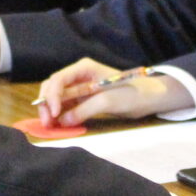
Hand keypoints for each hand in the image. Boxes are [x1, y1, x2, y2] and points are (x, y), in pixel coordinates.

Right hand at [35, 58, 191, 125]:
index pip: (58, 79)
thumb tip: (63, 121)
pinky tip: (60, 126)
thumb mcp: (109, 101)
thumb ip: (85, 110)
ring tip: (51, 127)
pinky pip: (65, 106)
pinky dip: (60, 116)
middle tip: (47, 124)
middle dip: (46, 104)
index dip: (51, 96)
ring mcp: (79, 88)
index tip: (53, 113)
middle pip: (52, 88)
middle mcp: (78, 76)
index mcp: (83, 68)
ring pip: (56, 98)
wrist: (149, 98)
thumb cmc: (132, 94)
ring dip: (51, 112)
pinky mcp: (82, 99)